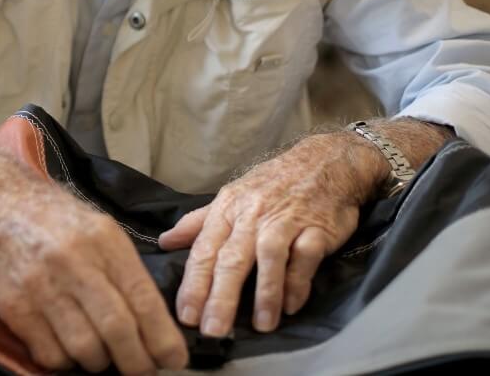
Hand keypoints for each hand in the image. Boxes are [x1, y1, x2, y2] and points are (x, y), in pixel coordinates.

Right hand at [0, 173, 188, 373]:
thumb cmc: (50, 216)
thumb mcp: (97, 227)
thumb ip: (124, 269)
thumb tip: (154, 321)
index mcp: (103, 240)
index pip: (143, 300)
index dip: (163, 338)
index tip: (174, 358)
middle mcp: (74, 263)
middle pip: (117, 331)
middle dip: (137, 363)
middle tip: (143, 369)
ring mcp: (41, 287)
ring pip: (85, 350)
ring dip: (100, 363)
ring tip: (101, 355)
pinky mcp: (14, 307)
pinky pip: (50, 355)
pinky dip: (65, 361)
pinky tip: (67, 346)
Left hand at [158, 132, 382, 337]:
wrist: (325, 161)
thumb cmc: (272, 183)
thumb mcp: (231, 196)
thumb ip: (198, 222)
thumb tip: (165, 241)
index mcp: (228, 208)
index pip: (204, 250)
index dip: (194, 283)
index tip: (185, 314)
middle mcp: (253, 215)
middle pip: (232, 258)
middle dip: (220, 296)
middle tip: (212, 329)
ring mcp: (286, 221)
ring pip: (269, 257)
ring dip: (265, 293)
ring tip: (261, 325)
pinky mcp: (317, 228)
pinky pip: (305, 257)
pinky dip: (298, 282)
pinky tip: (291, 306)